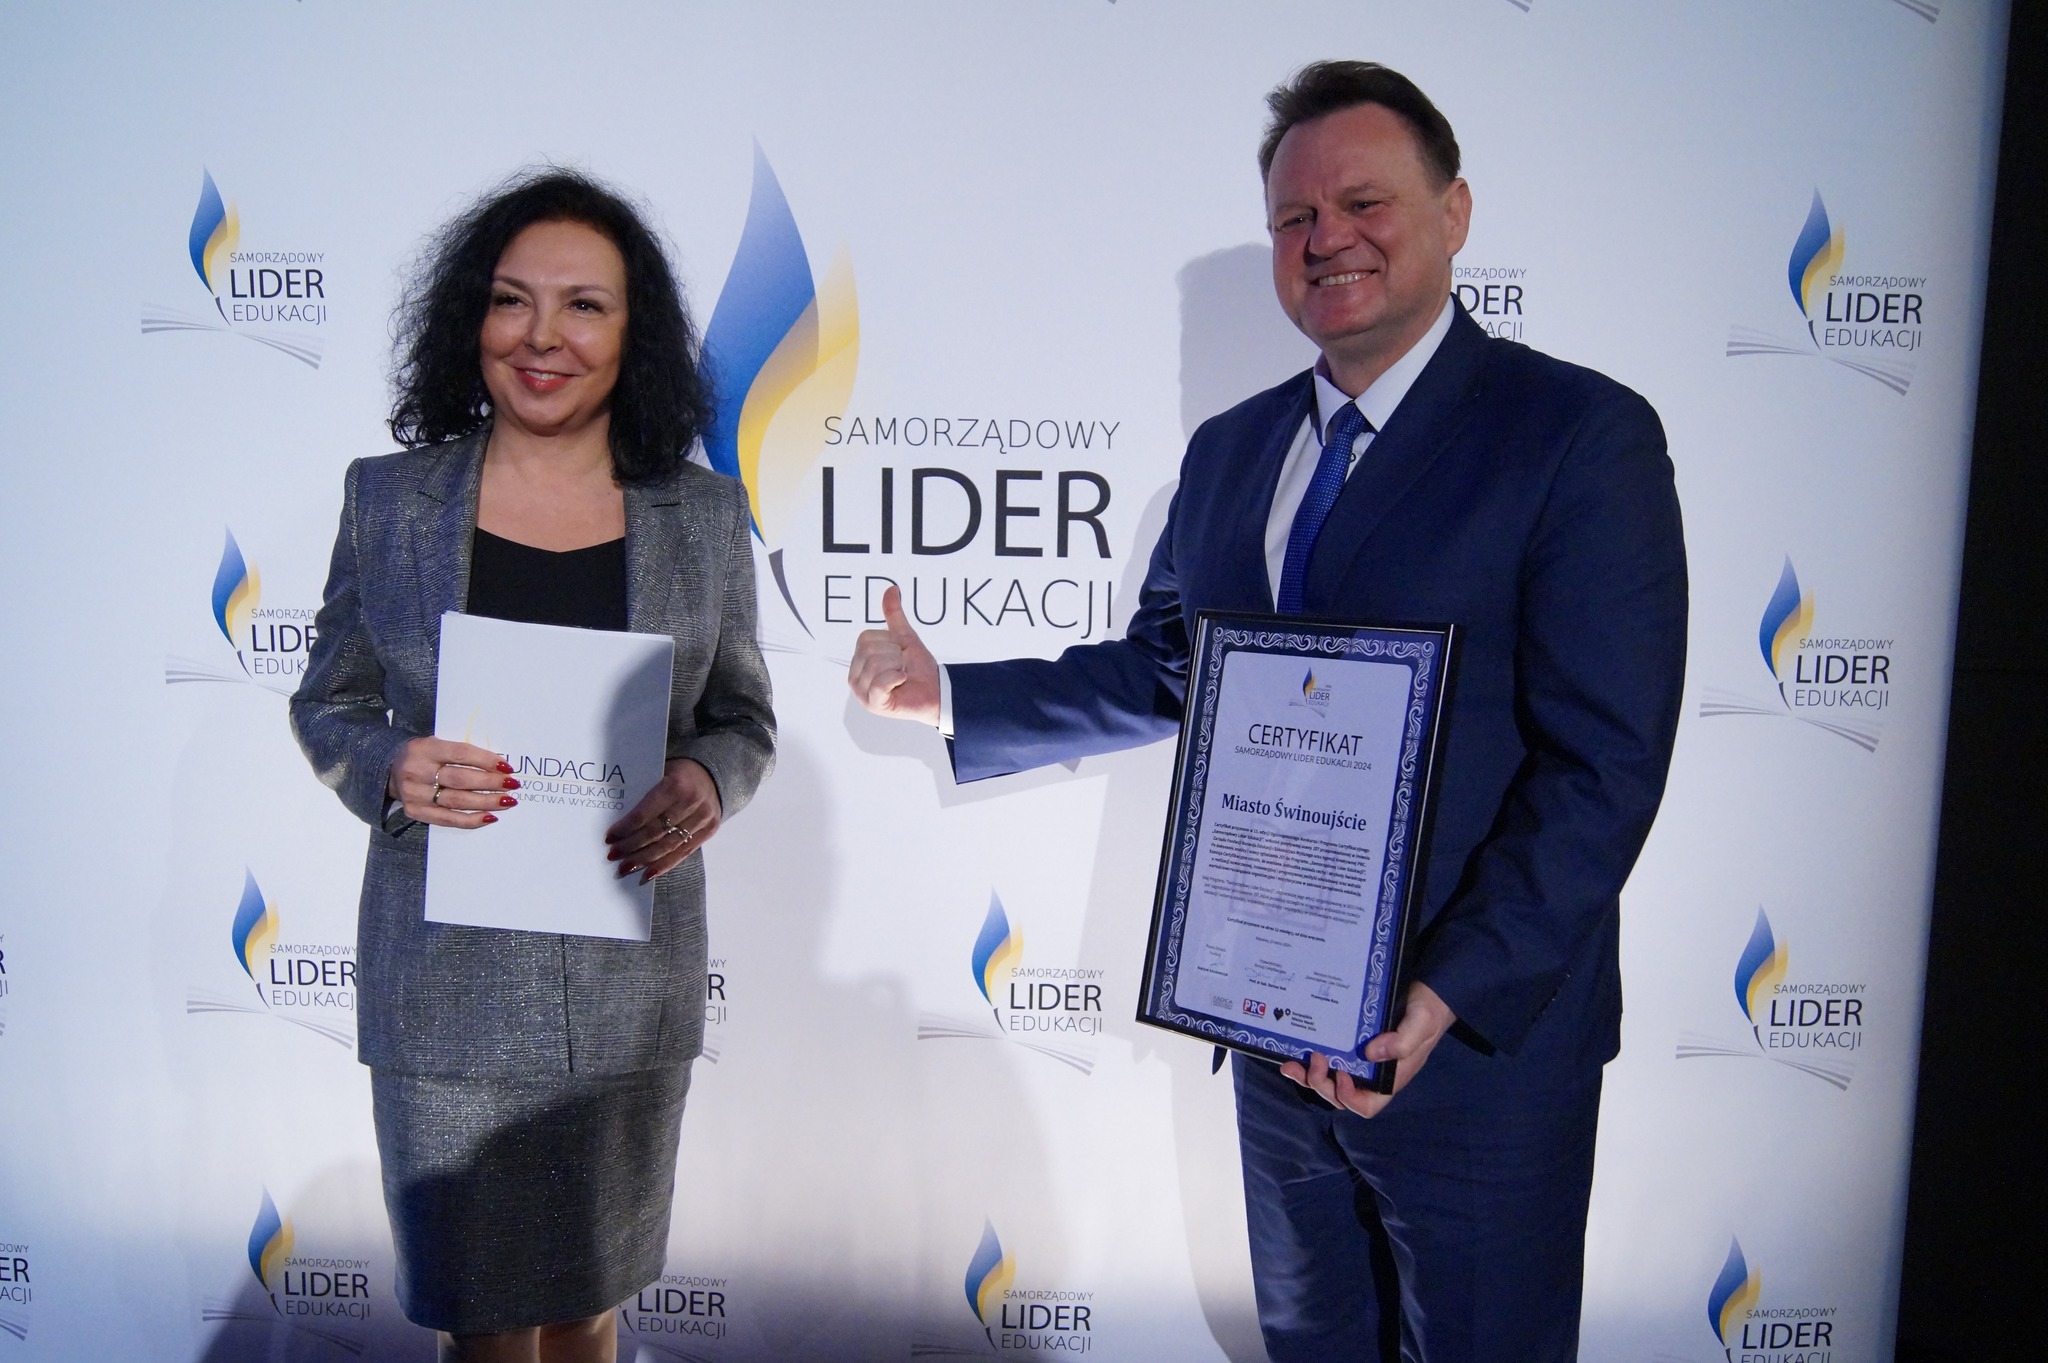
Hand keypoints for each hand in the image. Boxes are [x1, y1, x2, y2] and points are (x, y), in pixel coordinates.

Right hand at [387, 737, 516, 827]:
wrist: (387, 769)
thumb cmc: (423, 755)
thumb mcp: (436, 744)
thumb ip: (461, 753)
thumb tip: (498, 766)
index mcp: (425, 749)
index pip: (461, 754)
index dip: (486, 761)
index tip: (507, 767)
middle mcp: (417, 771)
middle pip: (461, 779)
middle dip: (491, 783)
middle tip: (512, 785)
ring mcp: (415, 794)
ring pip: (457, 801)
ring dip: (487, 802)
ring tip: (507, 801)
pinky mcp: (416, 812)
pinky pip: (448, 819)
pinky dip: (471, 819)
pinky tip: (490, 817)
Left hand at [605, 758, 721, 882]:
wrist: (711, 773)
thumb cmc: (677, 774)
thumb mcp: (660, 773)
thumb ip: (644, 794)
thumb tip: (616, 821)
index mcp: (675, 784)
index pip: (645, 813)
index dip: (626, 828)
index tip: (609, 837)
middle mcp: (691, 802)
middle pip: (655, 832)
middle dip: (631, 846)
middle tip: (613, 855)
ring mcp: (703, 818)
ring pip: (668, 845)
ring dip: (644, 859)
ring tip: (626, 867)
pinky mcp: (709, 830)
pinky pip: (684, 852)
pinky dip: (665, 864)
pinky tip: (649, 873)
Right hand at [847, 585, 939, 724]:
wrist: (936, 689)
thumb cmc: (918, 667)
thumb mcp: (905, 637)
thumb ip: (894, 615)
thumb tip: (891, 589)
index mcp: (859, 659)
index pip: (866, 639)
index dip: (889, 642)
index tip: (899, 653)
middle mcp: (855, 676)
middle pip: (870, 651)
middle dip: (894, 655)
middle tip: (902, 665)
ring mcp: (862, 692)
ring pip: (876, 665)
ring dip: (898, 667)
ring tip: (903, 675)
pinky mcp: (873, 704)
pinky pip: (881, 683)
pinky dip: (897, 678)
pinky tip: (903, 681)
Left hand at [1280, 980, 1455, 1117]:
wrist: (1428, 993)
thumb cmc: (1428, 1012)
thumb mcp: (1421, 1025)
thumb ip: (1402, 1042)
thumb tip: (1371, 1054)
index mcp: (1389, 1078)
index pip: (1366, 1105)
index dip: (1348, 1097)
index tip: (1340, 1073)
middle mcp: (1371, 1075)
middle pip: (1340, 1096)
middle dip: (1321, 1084)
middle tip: (1314, 1057)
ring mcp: (1359, 1062)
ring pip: (1328, 1081)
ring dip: (1308, 1076)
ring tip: (1291, 1064)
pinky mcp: (1350, 1045)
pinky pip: (1326, 1060)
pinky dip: (1308, 1061)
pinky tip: (1295, 1050)